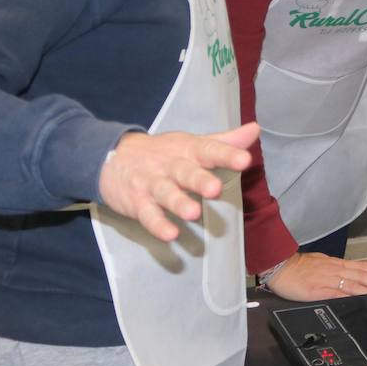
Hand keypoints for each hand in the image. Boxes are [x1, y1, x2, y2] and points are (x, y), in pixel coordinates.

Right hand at [98, 124, 258, 241]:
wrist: (111, 156)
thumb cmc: (162, 153)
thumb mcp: (192, 144)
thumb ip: (224, 142)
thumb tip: (255, 129)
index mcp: (188, 150)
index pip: (209, 150)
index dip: (227, 154)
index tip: (244, 160)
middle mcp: (171, 165)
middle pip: (185, 172)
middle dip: (199, 180)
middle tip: (215, 189)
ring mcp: (152, 184)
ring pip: (165, 193)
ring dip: (179, 203)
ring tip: (194, 213)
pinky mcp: (137, 202)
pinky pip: (148, 215)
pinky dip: (158, 225)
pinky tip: (170, 235)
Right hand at [263, 252, 366, 300]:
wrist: (280, 267)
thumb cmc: (298, 266)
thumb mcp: (321, 262)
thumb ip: (335, 268)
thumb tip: (348, 273)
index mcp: (336, 264)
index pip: (362, 266)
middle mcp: (335, 270)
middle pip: (362, 275)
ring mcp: (328, 280)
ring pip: (354, 284)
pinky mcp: (319, 290)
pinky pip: (338, 293)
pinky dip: (351, 296)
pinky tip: (360, 300)